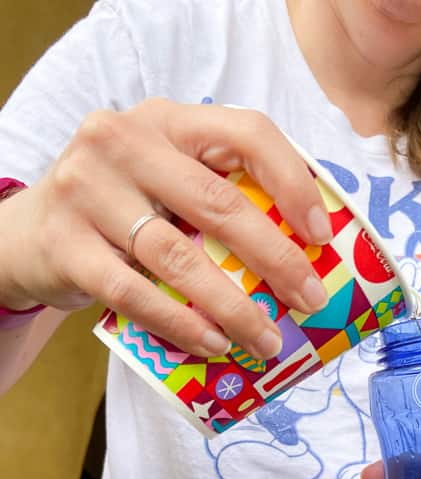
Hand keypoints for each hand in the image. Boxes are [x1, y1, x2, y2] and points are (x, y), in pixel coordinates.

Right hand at [0, 100, 332, 358]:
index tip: (321, 235)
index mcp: (167, 122)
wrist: (29, 235)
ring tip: (267, 341)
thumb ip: (217, 195)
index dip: (292, 183)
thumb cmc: (122, 212)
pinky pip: (134, 293)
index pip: (245, 133)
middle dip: (276, 259)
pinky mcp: (67, 246)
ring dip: (234, 307)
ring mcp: (88, 192)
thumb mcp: (166, 180)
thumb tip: (308, 252)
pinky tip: (214, 345)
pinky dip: (180, 324)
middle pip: (217, 203)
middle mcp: (124, 143)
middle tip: (309, 301)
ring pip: (178, 257)